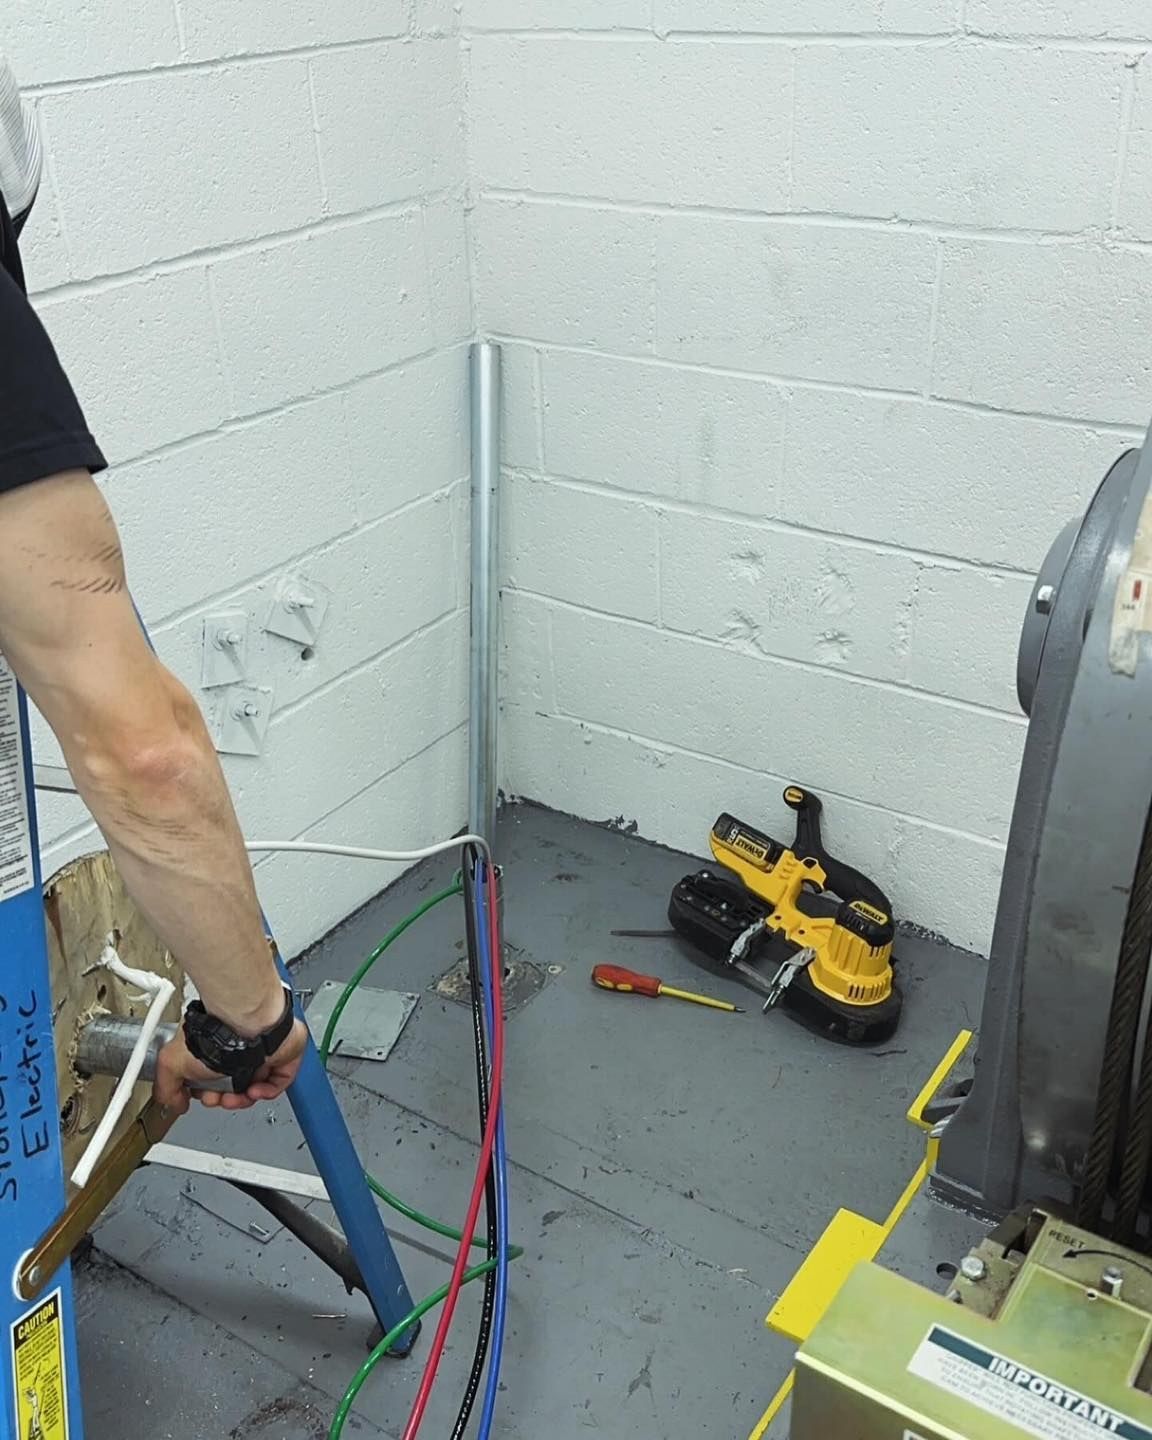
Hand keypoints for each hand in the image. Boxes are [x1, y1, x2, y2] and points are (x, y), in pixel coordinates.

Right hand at [152, 1019, 309, 1114]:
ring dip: (241, 1099)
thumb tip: (174, 1103)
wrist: (247, 1023)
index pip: (212, 1081)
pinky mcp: (284, 1056)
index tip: (203, 1097)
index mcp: (214, 1049)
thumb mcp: (171, 1063)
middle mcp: (238, 1050)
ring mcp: (263, 1053)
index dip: (207, 1095)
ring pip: (254, 1088)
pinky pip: (278, 1083)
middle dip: (222, 1100)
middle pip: (232, 1088)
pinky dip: (266, 1092)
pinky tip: (254, 1090)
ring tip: (234, 1097)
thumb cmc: (215, 1034)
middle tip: (217, 1097)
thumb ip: (166, 1087)